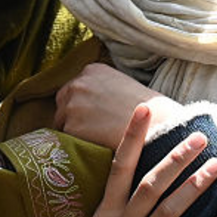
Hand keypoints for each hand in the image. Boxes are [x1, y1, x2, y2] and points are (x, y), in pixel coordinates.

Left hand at [56, 63, 186, 148]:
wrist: (154, 126)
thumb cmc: (144, 110)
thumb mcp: (123, 84)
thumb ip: (103, 87)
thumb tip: (94, 102)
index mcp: (91, 70)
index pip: (75, 88)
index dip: (81, 104)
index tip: (92, 116)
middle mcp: (78, 83)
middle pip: (63, 102)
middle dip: (72, 115)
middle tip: (89, 131)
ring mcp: (72, 104)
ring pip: (62, 121)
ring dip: (73, 130)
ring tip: (92, 140)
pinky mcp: (72, 126)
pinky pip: (66, 138)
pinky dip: (76, 144)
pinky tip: (91, 147)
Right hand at [93, 104, 216, 216]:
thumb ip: (117, 199)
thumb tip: (129, 164)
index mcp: (106, 211)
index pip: (119, 166)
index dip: (131, 137)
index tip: (143, 108)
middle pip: (150, 185)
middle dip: (175, 159)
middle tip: (200, 137)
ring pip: (168, 211)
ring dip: (194, 187)